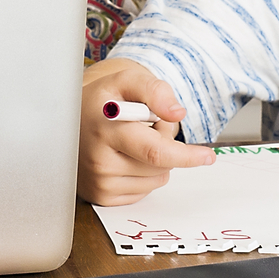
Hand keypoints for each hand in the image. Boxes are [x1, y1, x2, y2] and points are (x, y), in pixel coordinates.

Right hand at [78, 59, 215, 205]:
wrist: (71, 120)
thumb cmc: (103, 101)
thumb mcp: (127, 81)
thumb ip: (155, 90)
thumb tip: (176, 113)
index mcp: (106, 127)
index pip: (154, 151)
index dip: (185, 156)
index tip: (207, 156)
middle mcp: (98, 157)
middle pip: (160, 166)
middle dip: (165, 146)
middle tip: (146, 127)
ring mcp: (98, 180)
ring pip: (155, 180)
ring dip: (154, 162)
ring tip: (130, 142)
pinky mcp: (100, 196)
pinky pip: (143, 191)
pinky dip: (143, 175)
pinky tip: (124, 159)